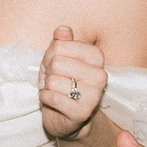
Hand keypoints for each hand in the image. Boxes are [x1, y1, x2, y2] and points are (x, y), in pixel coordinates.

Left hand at [38, 25, 108, 141]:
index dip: (50, 55)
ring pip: (54, 81)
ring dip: (47, 87)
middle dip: (48, 72)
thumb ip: (61, 42)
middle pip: (57, 62)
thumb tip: (62, 30)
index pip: (60, 45)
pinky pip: (53, 98)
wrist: (66, 116)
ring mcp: (94, 95)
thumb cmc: (62, 82)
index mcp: (96, 56)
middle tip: (54, 80)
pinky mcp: (83, 112)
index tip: (55, 65)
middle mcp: (100, 75)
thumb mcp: (58, 58)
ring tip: (56, 91)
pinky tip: (53, 102)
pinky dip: (46, 99)